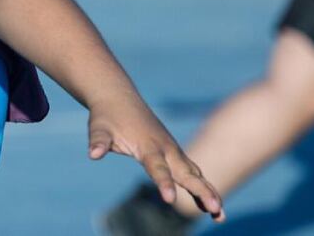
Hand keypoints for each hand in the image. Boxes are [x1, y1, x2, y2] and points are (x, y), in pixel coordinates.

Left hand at [88, 95, 224, 221]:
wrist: (118, 98)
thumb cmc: (107, 116)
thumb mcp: (98, 128)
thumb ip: (98, 141)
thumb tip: (93, 153)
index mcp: (147, 145)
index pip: (157, 167)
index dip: (163, 183)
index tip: (170, 200)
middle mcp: (165, 148)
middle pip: (185, 172)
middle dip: (201, 191)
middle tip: (215, 208)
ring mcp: (172, 150)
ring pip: (194, 173)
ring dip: (207, 192)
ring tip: (220, 215)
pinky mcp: (173, 153)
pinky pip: (191, 172)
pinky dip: (202, 187)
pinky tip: (210, 206)